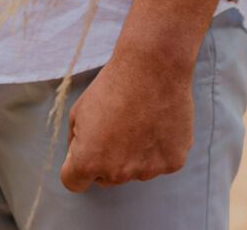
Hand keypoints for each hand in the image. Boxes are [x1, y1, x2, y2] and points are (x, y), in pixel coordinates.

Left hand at [60, 51, 193, 191]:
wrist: (154, 64)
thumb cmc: (114, 84)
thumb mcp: (79, 110)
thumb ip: (76, 143)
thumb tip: (80, 160)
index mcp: (89, 162)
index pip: (74, 181)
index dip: (78, 162)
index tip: (87, 147)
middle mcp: (117, 173)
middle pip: (107, 177)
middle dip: (108, 156)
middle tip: (119, 123)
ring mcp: (147, 170)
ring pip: (136, 169)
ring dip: (136, 152)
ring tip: (142, 118)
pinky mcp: (172, 162)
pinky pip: (161, 160)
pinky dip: (160, 146)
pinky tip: (159, 120)